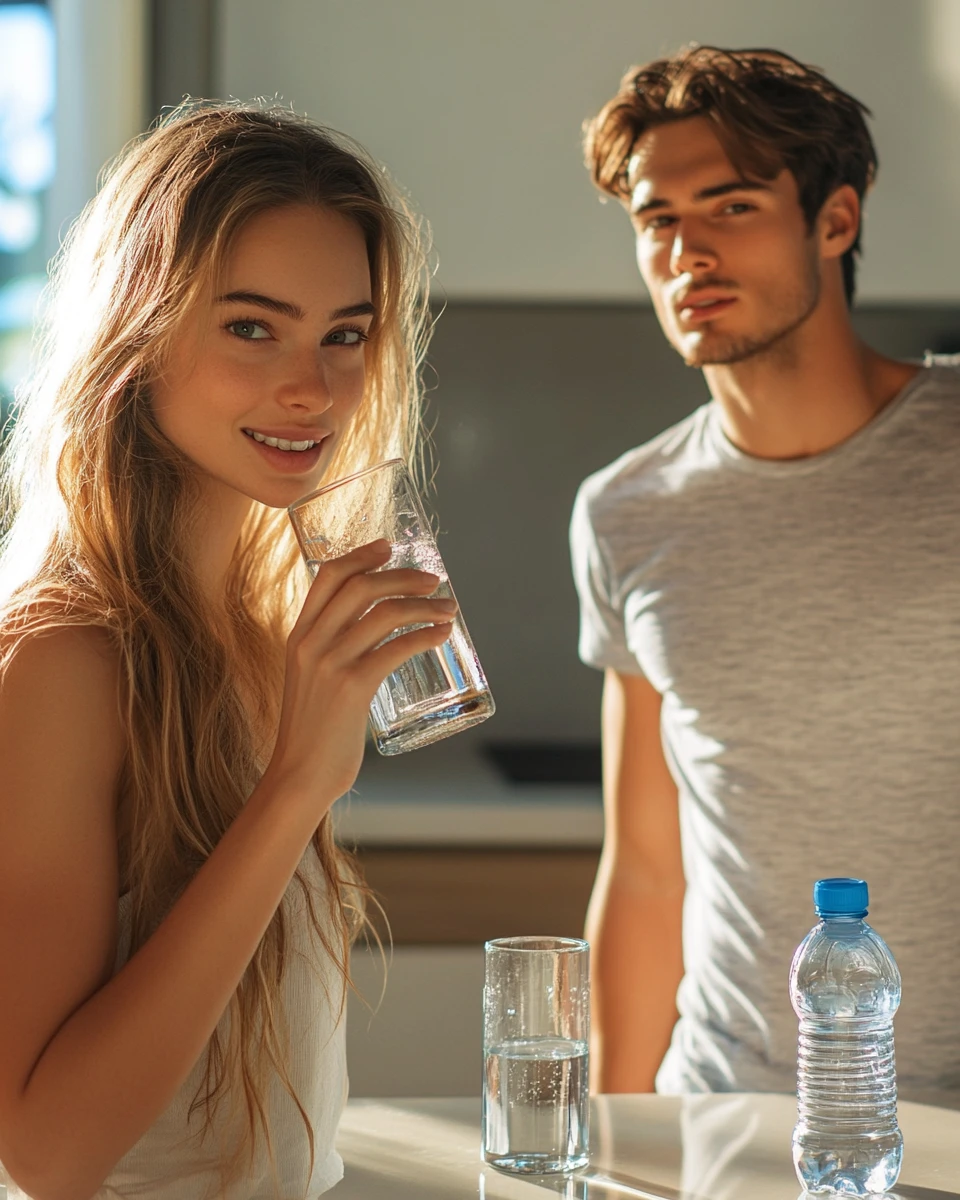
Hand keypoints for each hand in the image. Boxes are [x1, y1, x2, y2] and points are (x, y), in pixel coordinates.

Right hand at [265, 539, 456, 804]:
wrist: (299, 776)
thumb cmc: (312, 733)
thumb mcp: (310, 681)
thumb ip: (331, 656)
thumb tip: (374, 642)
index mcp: (298, 636)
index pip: (328, 577)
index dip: (361, 555)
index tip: (388, 546)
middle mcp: (311, 643)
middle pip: (361, 586)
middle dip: (403, 576)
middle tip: (433, 580)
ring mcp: (330, 664)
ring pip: (384, 613)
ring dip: (424, 605)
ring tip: (449, 609)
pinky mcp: (352, 688)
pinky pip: (396, 648)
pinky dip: (425, 635)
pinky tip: (442, 635)